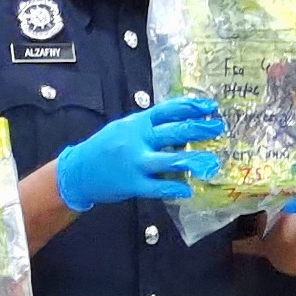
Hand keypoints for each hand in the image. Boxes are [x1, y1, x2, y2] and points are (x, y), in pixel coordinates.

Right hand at [53, 96, 222, 210]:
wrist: (78, 172)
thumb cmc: (104, 148)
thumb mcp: (124, 128)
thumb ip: (148, 127)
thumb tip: (178, 124)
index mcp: (136, 123)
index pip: (167, 110)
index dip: (190, 107)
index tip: (209, 106)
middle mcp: (137, 140)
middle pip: (174, 131)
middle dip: (199, 129)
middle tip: (218, 127)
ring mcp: (136, 163)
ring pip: (170, 160)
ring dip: (193, 159)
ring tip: (211, 160)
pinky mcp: (133, 184)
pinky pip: (158, 187)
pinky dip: (174, 188)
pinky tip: (188, 189)